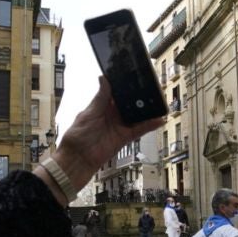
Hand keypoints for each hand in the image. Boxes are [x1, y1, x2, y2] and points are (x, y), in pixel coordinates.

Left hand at [53, 78, 166, 195]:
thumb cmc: (77, 136)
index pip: (117, 92)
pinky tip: (159, 120)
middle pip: (130, 103)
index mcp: (102, 106)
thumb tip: (104, 78)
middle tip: (153, 88)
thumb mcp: (89, 113)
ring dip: (147, 110)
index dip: (126, 85)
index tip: (136, 77)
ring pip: (137, 115)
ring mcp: (120, 126)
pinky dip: (149, 125)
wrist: (78, 159)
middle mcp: (113, 115)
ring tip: (160, 101)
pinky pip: (139, 130)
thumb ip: (100, 98)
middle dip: (140, 96)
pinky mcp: (125, 137)